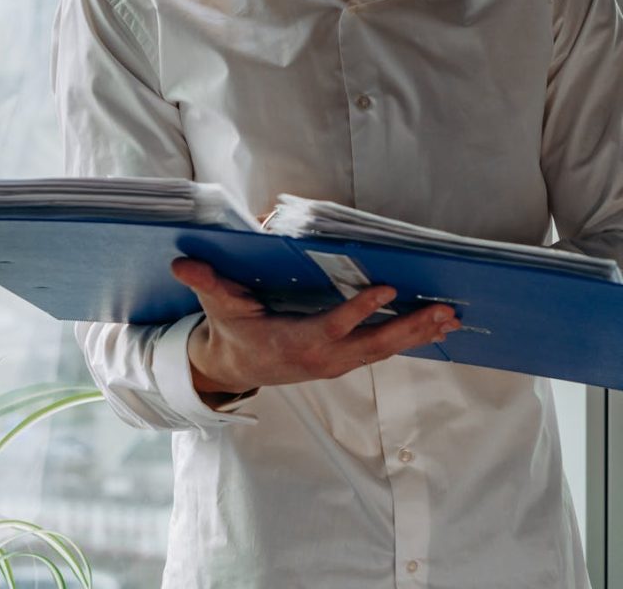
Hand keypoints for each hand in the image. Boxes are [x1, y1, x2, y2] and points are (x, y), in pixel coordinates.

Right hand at [171, 257, 460, 398]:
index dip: (359, 311)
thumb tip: (182, 262)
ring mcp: (337, 362)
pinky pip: (383, 349)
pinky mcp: (345, 360)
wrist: (236, 369)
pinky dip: (411, 338)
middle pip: (373, 344)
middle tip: (444, 311)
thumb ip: (207, 283)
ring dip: (419, 334)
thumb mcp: (218, 308)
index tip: (386, 290)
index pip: (332, 326)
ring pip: (385, 349)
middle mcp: (323, 357)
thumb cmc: (232, 331)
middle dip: (410, 328)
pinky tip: (436, 327)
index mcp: (295, 342)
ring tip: (451, 318)